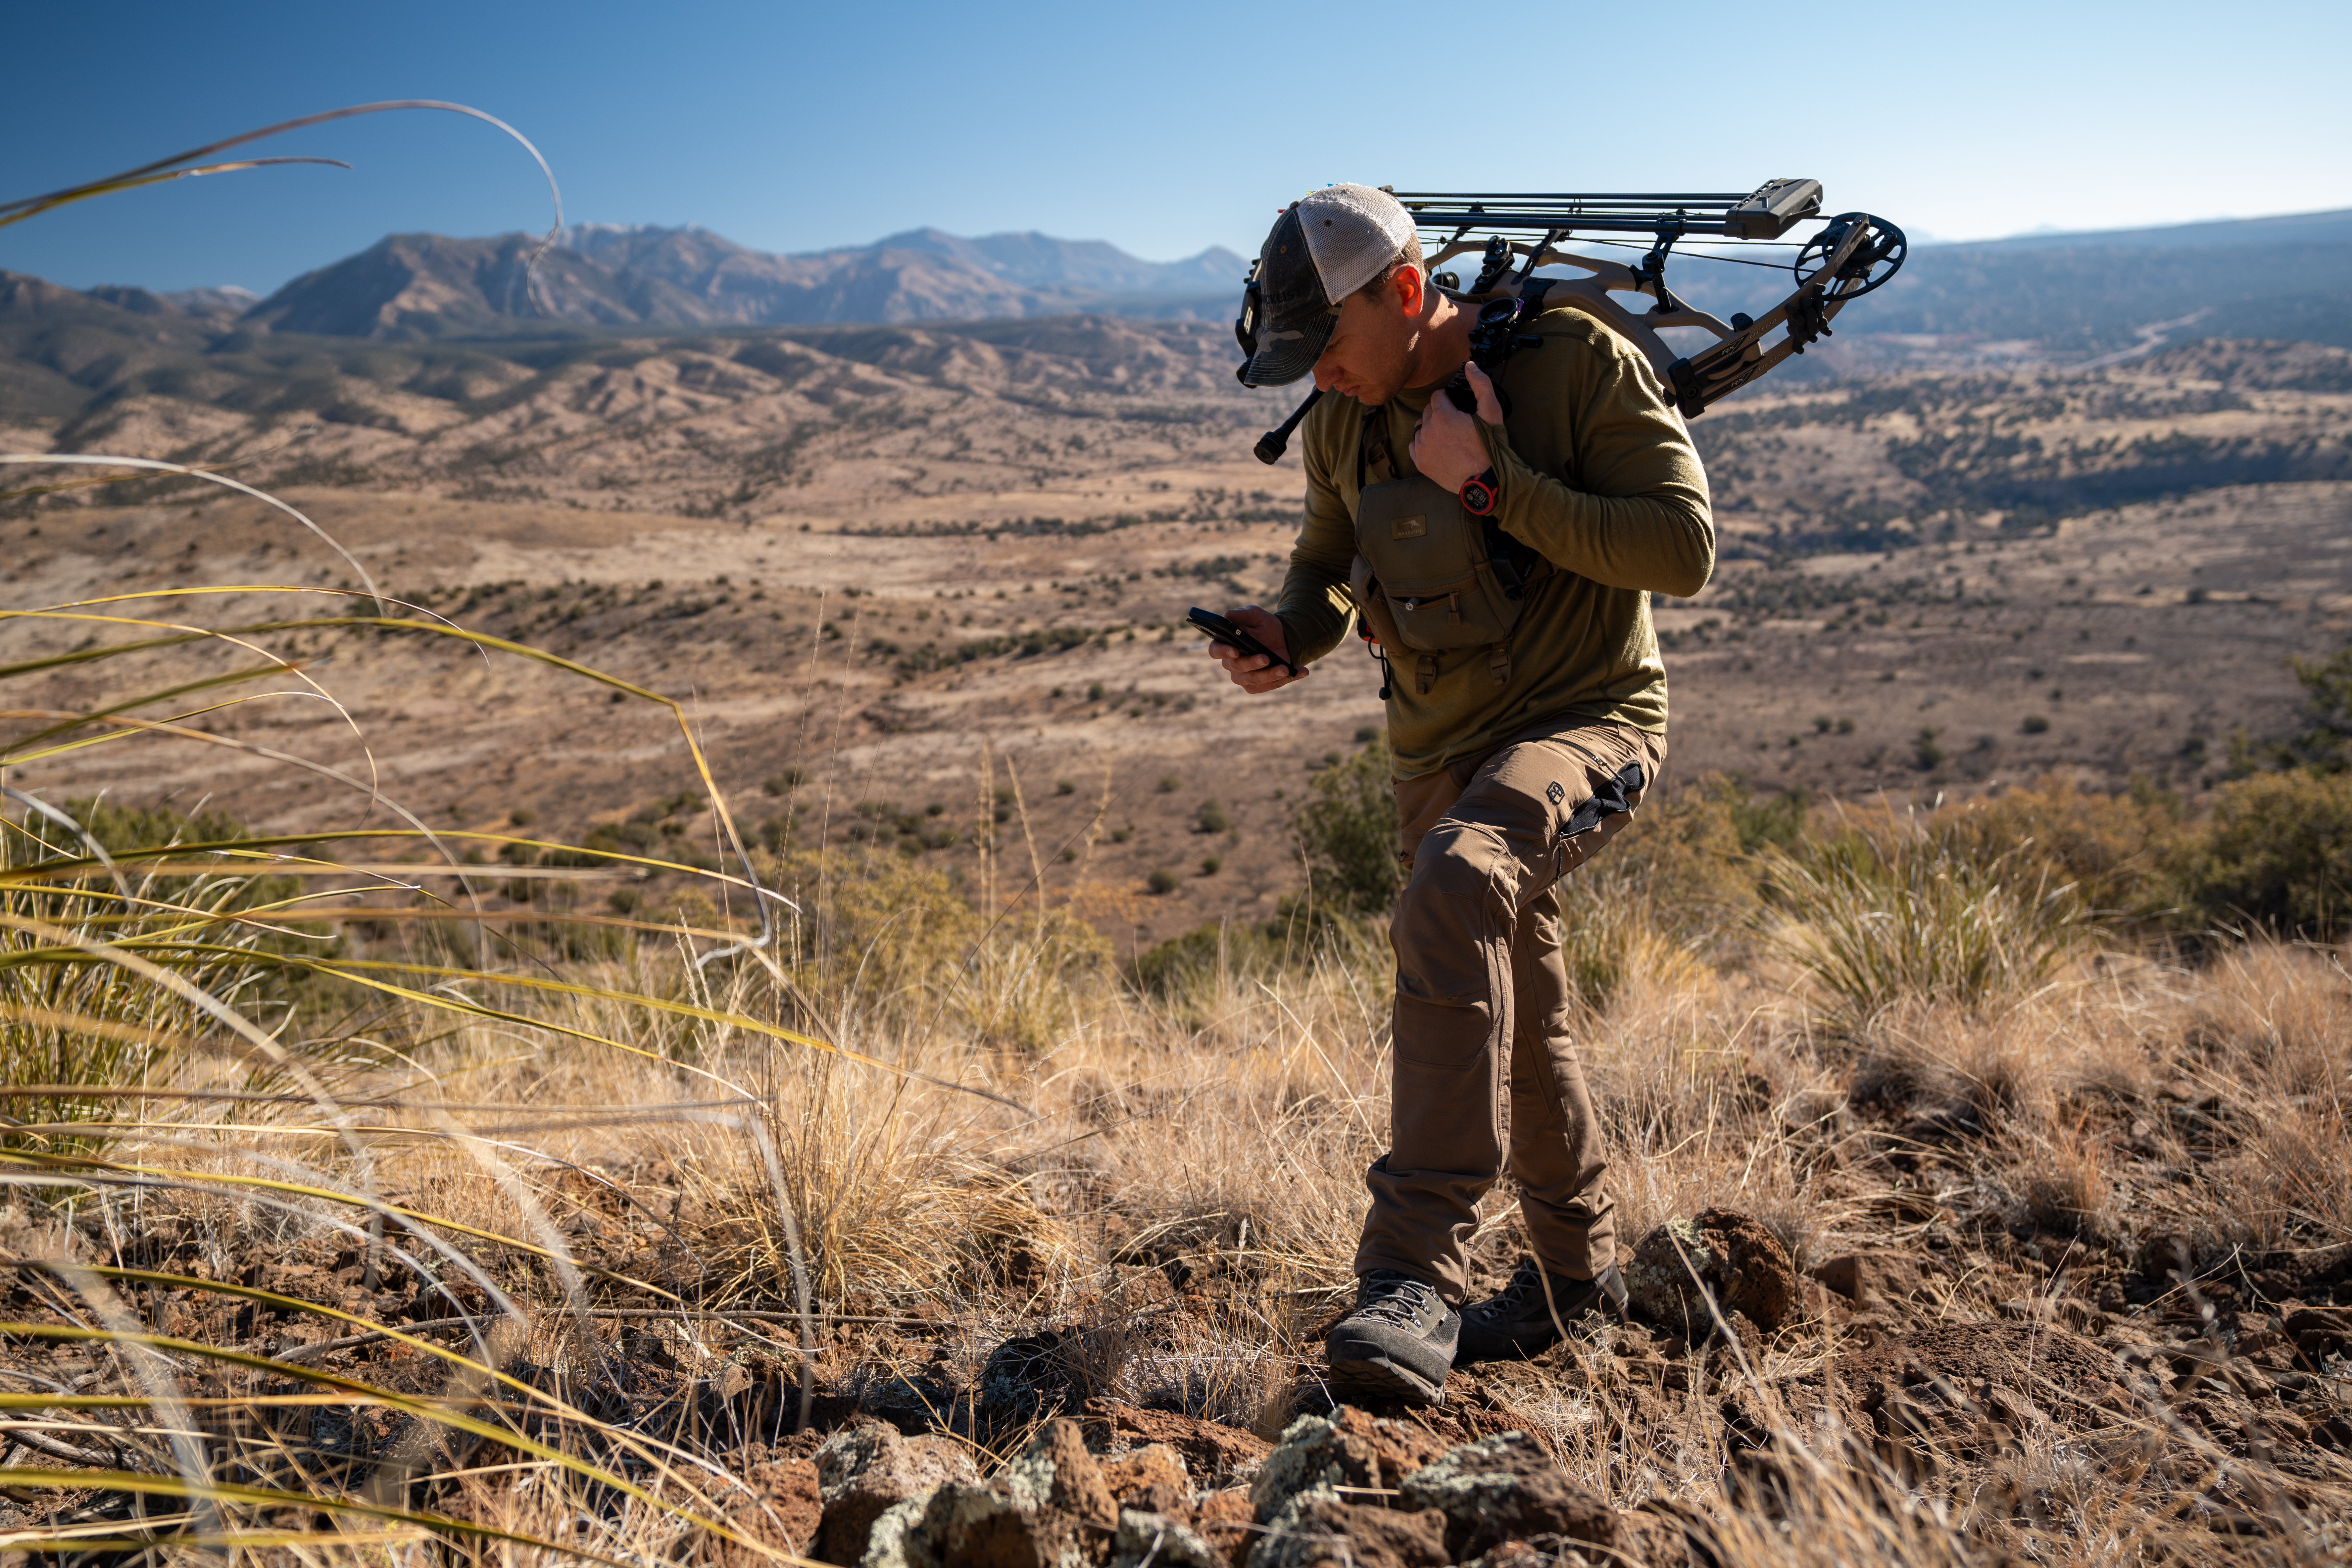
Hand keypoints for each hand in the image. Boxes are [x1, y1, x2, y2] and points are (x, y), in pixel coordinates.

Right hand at [1205, 604, 1307, 693]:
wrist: (1282, 639)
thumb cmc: (1264, 626)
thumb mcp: (1256, 615)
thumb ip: (1242, 614)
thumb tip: (1228, 616)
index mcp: (1226, 644)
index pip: (1216, 650)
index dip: (1223, 652)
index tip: (1236, 650)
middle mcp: (1231, 663)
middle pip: (1237, 667)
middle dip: (1252, 663)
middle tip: (1266, 658)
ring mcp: (1243, 676)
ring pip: (1252, 680)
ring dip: (1270, 675)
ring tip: (1285, 668)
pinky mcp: (1257, 685)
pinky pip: (1268, 686)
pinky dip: (1285, 680)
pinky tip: (1300, 672)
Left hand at [1409, 362, 1501, 490]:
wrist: (1485, 481)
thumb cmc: (1490, 446)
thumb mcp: (1492, 412)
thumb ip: (1481, 385)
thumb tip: (1469, 365)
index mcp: (1443, 416)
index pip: (1437, 396)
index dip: (1449, 400)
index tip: (1458, 409)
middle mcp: (1427, 430)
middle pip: (1428, 411)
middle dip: (1440, 413)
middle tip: (1456, 424)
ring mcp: (1421, 447)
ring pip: (1419, 427)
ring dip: (1430, 427)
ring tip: (1447, 436)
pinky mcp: (1419, 462)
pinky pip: (1414, 445)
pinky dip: (1423, 443)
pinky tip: (1438, 447)